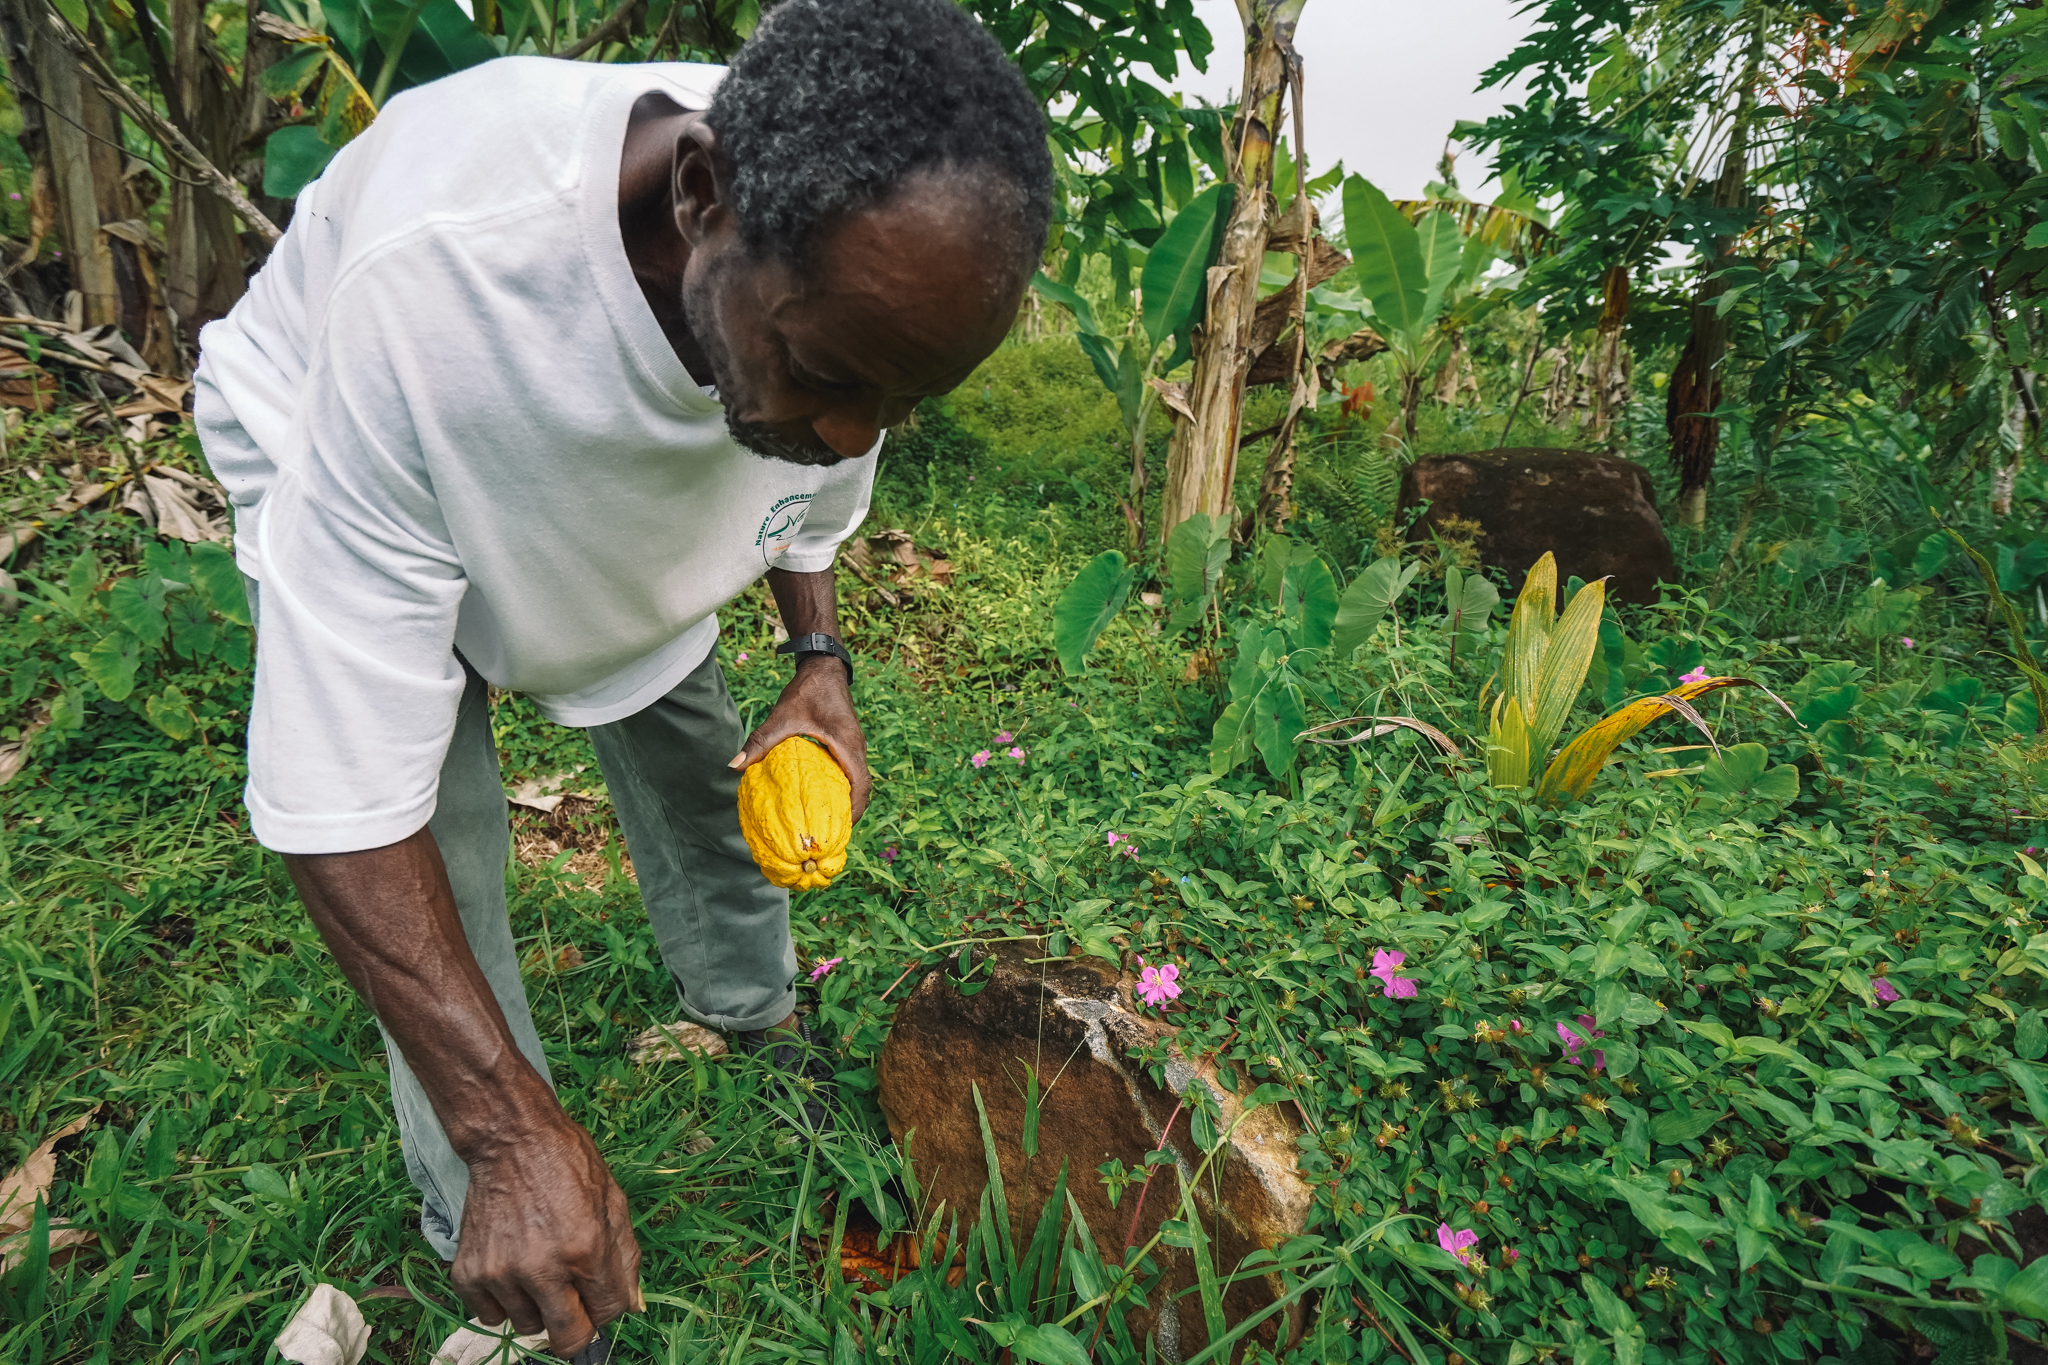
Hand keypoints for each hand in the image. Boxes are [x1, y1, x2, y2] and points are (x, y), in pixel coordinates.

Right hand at [452, 1117, 641, 1356]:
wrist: (512, 1142)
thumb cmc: (569, 1167)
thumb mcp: (614, 1203)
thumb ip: (626, 1260)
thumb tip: (632, 1307)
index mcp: (586, 1251)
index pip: (606, 1316)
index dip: (606, 1307)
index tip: (597, 1292)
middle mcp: (542, 1269)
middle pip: (566, 1339)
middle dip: (576, 1327)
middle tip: (570, 1301)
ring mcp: (501, 1273)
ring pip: (527, 1327)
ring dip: (536, 1308)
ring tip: (537, 1269)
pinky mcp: (469, 1272)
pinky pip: (489, 1315)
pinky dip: (501, 1301)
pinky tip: (510, 1269)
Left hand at [730, 656, 871, 819]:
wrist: (823, 667)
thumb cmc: (807, 690)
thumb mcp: (782, 716)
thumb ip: (760, 741)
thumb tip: (735, 766)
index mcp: (847, 745)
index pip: (861, 785)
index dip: (854, 811)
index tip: (840, 830)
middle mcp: (857, 748)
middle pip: (862, 789)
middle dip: (850, 813)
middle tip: (831, 834)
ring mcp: (855, 746)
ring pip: (859, 781)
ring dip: (848, 802)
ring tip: (828, 822)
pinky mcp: (848, 743)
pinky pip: (852, 772)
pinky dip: (843, 788)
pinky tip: (824, 797)